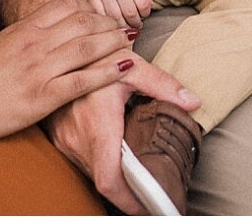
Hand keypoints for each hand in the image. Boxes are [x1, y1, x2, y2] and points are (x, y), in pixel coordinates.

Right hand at [0, 0, 141, 142]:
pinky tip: (124, 68)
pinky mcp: (42, 96)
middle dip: (107, 22)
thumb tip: (38, 35)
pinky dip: (107, 72)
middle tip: (125, 25)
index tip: (101, 14)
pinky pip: (83, 79)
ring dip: (114, 41)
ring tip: (131, 40)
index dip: (88, 8)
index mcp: (22, 29)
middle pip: (81, 22)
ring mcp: (39, 69)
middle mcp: (34, 43)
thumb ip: (21, 39)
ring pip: (87, 46)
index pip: (63, 6)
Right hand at [42, 58, 199, 213]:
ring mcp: (64, 139)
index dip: (129, 200)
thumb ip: (163, 85)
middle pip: (103, 181)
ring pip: (91, 171)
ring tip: (138, 177)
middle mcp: (76, 138)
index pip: (110, 180)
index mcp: (97, 125)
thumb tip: (193, 102)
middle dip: (127, 192)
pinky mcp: (58, 136)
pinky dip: (101, 163)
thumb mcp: (133, 65)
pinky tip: (117, 157)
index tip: (148, 207)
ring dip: (113, 177)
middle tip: (152, 193)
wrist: (59, 47)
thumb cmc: (95, 53)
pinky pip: (81, 159)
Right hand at [74, 0, 152, 28]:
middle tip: (135, 24)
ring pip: (116, 17)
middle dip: (135, 23)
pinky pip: (100, 14)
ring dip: (122, 25)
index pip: (144, 5)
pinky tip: (111, 22)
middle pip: (131, 14)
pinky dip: (107, 21)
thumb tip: (150, 7)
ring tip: (124, 25)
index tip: (143, 15)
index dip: (146, 13)